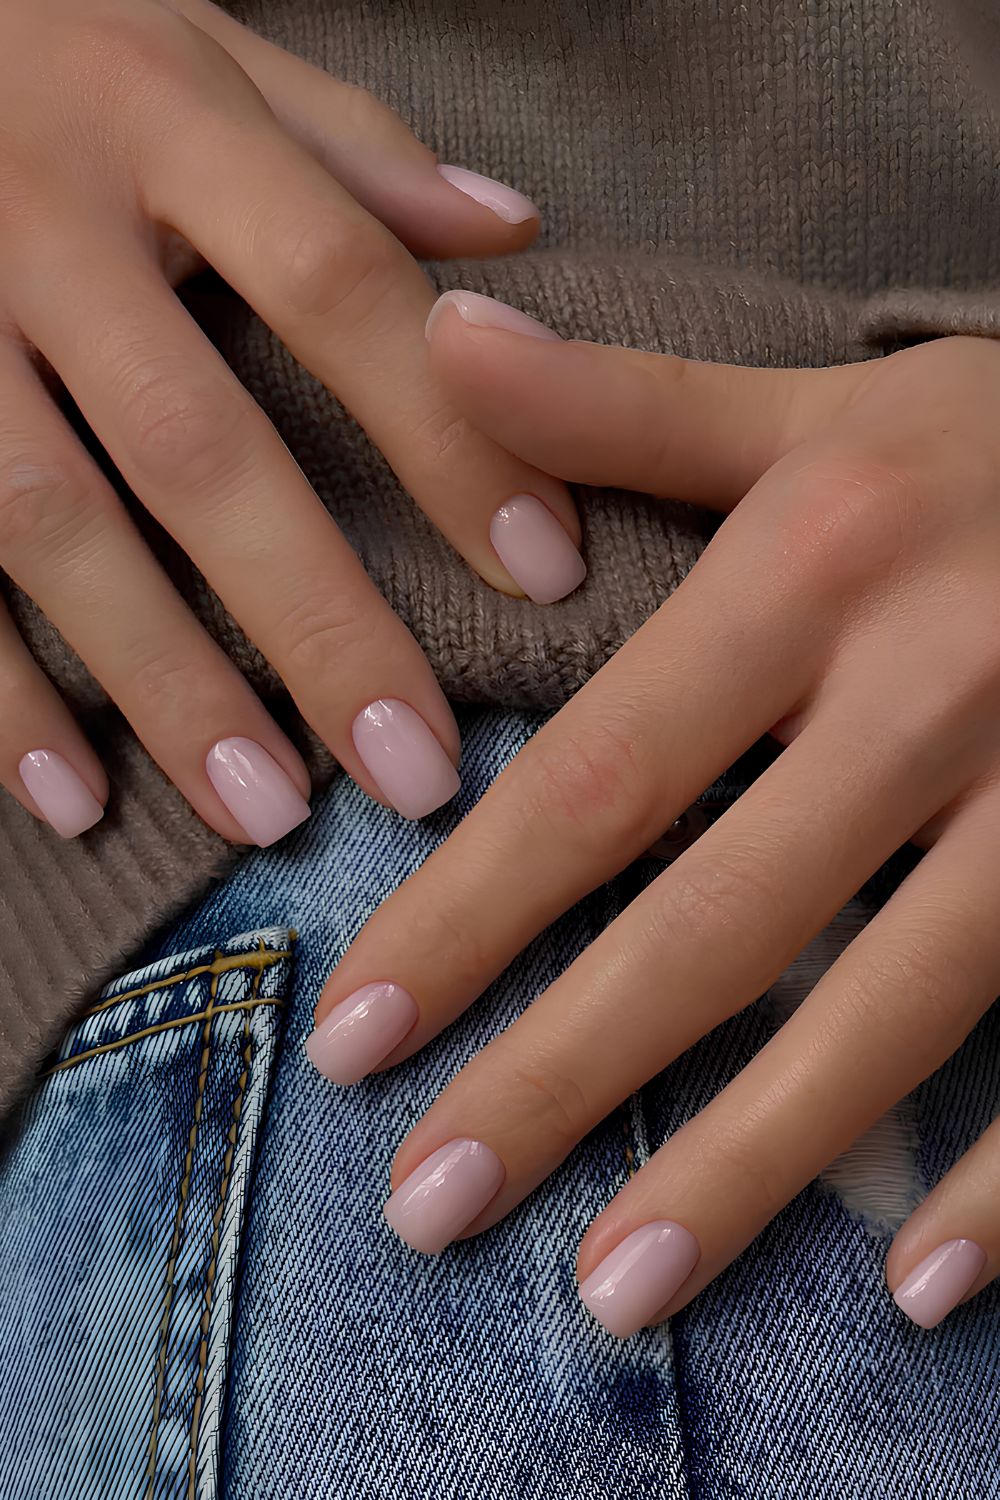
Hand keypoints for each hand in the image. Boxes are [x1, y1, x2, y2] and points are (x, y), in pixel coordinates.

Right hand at [0, 0, 584, 843]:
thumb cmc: (49, 41)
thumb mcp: (196, 41)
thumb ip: (348, 147)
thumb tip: (513, 241)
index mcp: (162, 120)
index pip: (342, 286)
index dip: (450, 435)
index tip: (546, 574)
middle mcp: (43, 220)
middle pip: (199, 444)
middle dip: (313, 619)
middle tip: (411, 769)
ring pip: (53, 523)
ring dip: (164, 682)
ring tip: (266, 812)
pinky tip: (76, 800)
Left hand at [308, 291, 999, 1335]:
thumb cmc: (996, 440)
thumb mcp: (815, 413)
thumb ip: (624, 406)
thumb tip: (439, 342)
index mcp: (817, 572)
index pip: (600, 777)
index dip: (465, 916)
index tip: (351, 1041)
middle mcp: (928, 693)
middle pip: (718, 922)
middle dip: (564, 1075)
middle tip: (427, 1209)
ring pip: (889, 1010)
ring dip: (750, 1164)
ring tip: (618, 1291)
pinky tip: (915, 1287)